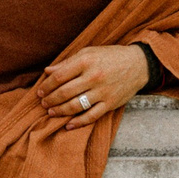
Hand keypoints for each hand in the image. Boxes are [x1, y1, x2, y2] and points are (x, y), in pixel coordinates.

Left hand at [33, 45, 149, 130]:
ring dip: (60, 111)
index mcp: (86, 61)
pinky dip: (79, 122)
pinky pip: (91, 116)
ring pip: (76, 106)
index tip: (40, 91)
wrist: (138, 64)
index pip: (59, 76)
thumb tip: (48, 71)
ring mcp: (103, 92)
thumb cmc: (110, 57)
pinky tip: (68, 125)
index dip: (47, 86)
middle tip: (43, 103)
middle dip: (51, 100)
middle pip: (65, 92)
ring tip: (52, 112)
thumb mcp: (88, 52)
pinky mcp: (110, 104)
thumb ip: (68, 63)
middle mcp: (94, 77)